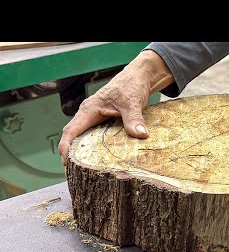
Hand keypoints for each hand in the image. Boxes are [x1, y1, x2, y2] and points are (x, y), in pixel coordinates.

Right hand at [58, 50, 173, 164]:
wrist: (139, 78)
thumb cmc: (131, 85)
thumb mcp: (132, 102)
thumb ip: (134, 119)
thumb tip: (140, 134)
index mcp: (89, 110)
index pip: (71, 130)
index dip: (66, 147)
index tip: (65, 162)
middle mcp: (89, 115)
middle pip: (74, 137)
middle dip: (72, 154)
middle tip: (74, 173)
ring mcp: (97, 118)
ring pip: (85, 137)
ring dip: (83, 152)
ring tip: (85, 171)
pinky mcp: (106, 121)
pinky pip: (96, 136)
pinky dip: (96, 148)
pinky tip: (102, 160)